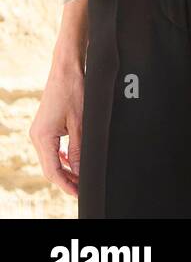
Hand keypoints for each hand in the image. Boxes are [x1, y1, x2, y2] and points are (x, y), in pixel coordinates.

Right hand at [30, 61, 84, 196]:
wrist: (66, 68)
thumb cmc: (74, 91)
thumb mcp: (80, 124)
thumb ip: (78, 150)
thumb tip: (80, 172)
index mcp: (42, 138)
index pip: (52, 171)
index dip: (66, 185)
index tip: (79, 193)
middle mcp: (37, 136)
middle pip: (50, 168)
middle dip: (66, 179)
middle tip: (82, 188)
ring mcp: (39, 131)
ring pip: (51, 159)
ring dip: (64, 169)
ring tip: (79, 177)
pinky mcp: (45, 125)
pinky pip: (52, 148)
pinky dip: (62, 157)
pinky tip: (72, 160)